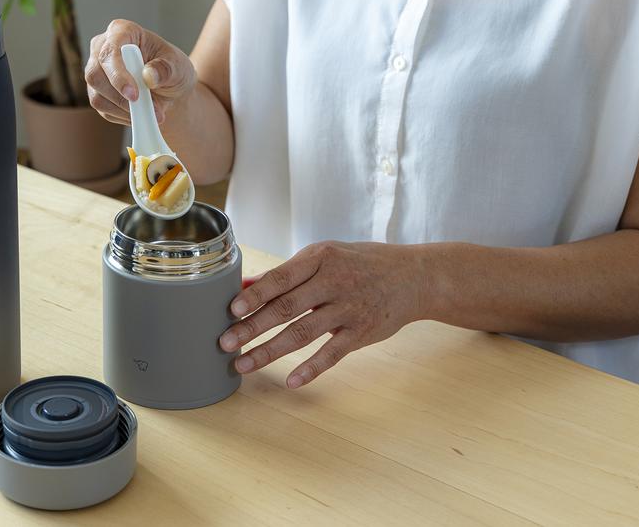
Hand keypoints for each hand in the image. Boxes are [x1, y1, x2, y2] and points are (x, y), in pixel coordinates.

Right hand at [83, 19, 195, 125]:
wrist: (169, 87)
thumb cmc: (172, 68)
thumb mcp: (178, 66)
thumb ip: (166, 69)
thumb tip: (149, 76)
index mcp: (122, 31)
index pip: (110, 51)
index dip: (118, 74)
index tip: (134, 95)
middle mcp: (102, 48)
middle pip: (95, 74)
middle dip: (121, 97)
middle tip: (149, 110)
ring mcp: (96, 70)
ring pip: (97, 95)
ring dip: (125, 110)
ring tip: (153, 112)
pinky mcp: (96, 92)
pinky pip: (103, 109)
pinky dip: (123, 116)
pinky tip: (141, 114)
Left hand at [219, 242, 433, 387]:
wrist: (413, 277)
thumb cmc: (358, 264)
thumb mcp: (323, 257)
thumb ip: (286, 273)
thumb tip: (244, 285)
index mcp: (319, 258)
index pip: (281, 278)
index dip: (255, 295)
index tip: (231, 311)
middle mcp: (333, 282)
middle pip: (286, 308)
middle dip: (252, 327)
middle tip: (225, 343)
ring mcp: (348, 309)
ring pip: (302, 333)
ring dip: (270, 351)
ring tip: (244, 364)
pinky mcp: (362, 332)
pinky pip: (332, 354)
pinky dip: (311, 369)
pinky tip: (290, 381)